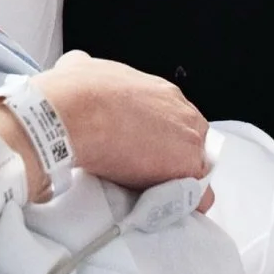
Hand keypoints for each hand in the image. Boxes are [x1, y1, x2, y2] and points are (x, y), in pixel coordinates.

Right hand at [34, 52, 211, 191]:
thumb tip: (77, 69)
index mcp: (160, 90)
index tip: (144, 148)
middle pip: (190, 142)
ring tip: (151, 193)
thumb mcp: (81, 66)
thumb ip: (88, 69)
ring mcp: (189, 138)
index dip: (162, 138)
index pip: (176, 120)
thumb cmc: (75, 94)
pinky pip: (199, 195)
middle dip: (172, 158)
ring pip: (196, 169)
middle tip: (147, 172)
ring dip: (178, 181)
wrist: (74, 114)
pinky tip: (164, 207)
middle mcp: (181, 110)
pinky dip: (185, 204)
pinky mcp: (187, 166)